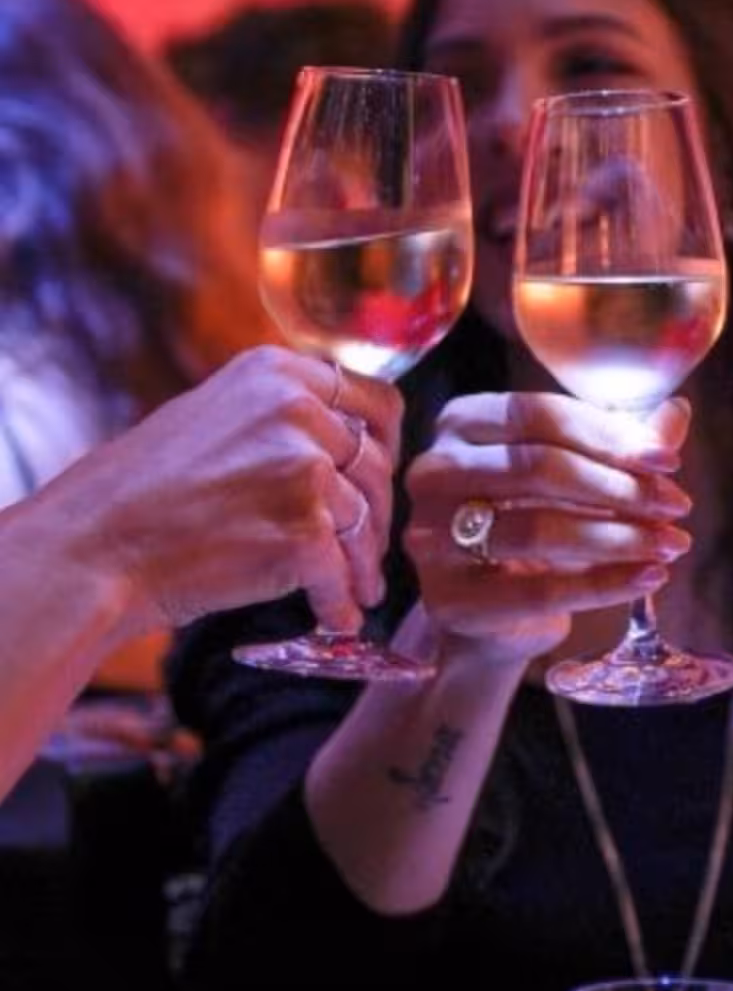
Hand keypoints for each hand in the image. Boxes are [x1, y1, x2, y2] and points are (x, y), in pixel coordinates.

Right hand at [50, 346, 401, 634]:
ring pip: (367, 522)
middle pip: (377, 464)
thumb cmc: (137, 494)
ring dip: (364, 563)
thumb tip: (335, 447)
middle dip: (378, 512)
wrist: (89, 548)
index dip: (385, 447)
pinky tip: (332, 618)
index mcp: (276, 372)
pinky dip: (340, 602)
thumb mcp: (213, 418)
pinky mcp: (303, 530)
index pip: (373, 402)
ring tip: (355, 590)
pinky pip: (342, 574)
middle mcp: (296, 409)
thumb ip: (275, 420)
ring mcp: (303, 467)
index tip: (376, 480)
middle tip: (368, 547)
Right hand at [405, 392, 692, 661]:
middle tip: (675, 506)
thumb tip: (675, 412)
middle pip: (534, 467)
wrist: (496, 614)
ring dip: (616, 538)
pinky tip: (647, 578)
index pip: (539, 414)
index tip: (668, 461)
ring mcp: (432, 537)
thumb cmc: (537, 523)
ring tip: (668, 545)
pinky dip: (601, 585)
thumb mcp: (578, 476)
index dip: (609, 436)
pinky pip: (536, 592)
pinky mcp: (450, 599)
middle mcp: (434, 472)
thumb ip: (620, 446)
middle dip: (617, 488)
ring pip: (534, 529)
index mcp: (464, 422)